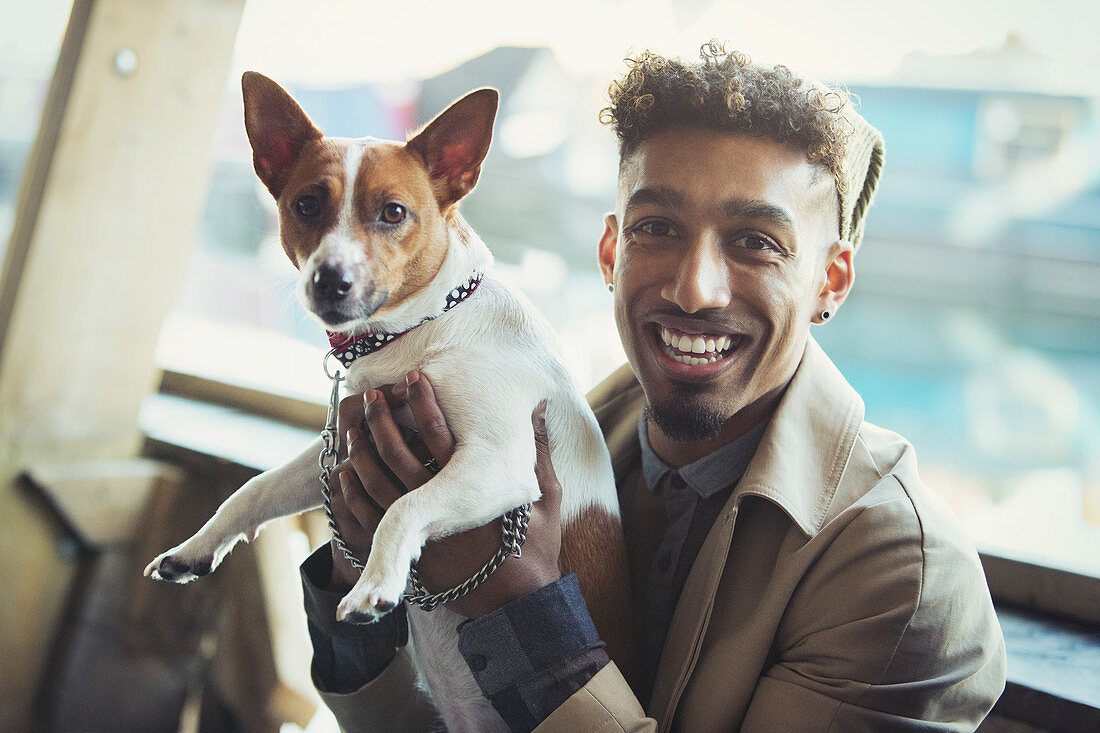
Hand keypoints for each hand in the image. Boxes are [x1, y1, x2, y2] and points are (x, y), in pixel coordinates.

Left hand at [331, 370, 562, 617]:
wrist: (517, 602)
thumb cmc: (535, 547)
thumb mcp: (545, 495)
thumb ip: (538, 449)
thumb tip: (538, 406)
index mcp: (472, 486)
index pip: (439, 432)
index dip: (423, 401)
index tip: (412, 377)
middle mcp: (440, 505)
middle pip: (397, 454)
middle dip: (381, 420)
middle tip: (371, 395)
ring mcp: (419, 531)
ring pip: (375, 483)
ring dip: (360, 452)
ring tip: (354, 427)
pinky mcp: (406, 553)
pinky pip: (364, 518)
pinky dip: (351, 492)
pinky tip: (346, 471)